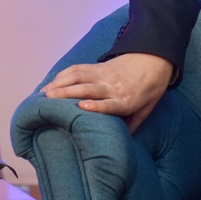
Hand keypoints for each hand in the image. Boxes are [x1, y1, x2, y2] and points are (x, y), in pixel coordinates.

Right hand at [40, 53, 173, 132]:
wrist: (156, 58)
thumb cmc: (151, 86)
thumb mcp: (148, 107)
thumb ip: (135, 123)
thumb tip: (124, 141)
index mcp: (126, 100)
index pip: (109, 104)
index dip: (96, 105)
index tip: (82, 106)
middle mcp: (113, 87)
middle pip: (89, 89)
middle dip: (68, 93)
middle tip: (49, 100)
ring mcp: (104, 75)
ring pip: (80, 77)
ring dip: (61, 83)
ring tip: (44, 93)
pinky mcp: (99, 66)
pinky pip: (79, 69)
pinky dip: (63, 75)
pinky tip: (51, 83)